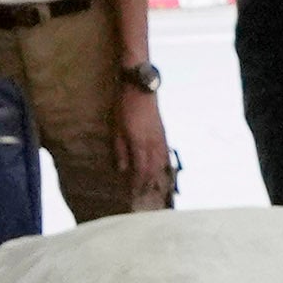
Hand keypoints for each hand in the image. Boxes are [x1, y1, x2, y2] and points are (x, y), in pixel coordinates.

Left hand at [118, 81, 175, 200]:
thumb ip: (120, 151)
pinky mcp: (163, 133)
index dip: (137, 183)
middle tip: (142, 194)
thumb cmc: (124, 106)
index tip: (132, 193)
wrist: (141, 88)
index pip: (140, 170)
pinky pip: (165, 154)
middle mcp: (153, 145)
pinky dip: (164, 165)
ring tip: (153, 185)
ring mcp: (160, 139)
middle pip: (152, 170)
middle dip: (147, 183)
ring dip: (156, 176)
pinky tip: (162, 169)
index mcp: (139, 144)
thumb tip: (122, 170)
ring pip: (161, 164)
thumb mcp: (116, 128)